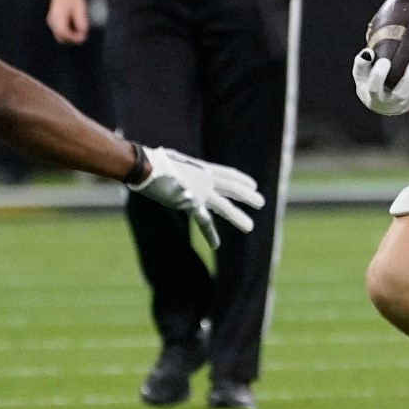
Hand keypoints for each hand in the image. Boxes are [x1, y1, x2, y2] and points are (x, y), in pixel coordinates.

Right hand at [47, 0, 89, 44]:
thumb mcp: (79, 6)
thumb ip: (81, 19)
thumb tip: (83, 31)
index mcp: (58, 16)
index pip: (63, 32)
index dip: (73, 37)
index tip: (82, 37)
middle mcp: (52, 20)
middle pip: (60, 37)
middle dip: (71, 40)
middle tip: (82, 36)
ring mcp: (51, 21)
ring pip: (59, 36)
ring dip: (69, 37)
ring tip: (80, 33)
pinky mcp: (53, 22)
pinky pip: (59, 32)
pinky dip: (67, 34)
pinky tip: (75, 30)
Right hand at [128, 147, 264, 249]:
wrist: (147, 167)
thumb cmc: (156, 162)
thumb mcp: (176, 163)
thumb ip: (184, 171)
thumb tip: (180, 174)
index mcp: (203, 168)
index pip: (228, 173)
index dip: (241, 179)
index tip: (253, 185)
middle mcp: (206, 179)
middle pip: (232, 188)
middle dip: (247, 196)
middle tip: (261, 202)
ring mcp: (200, 192)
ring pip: (224, 206)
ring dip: (238, 217)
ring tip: (250, 228)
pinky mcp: (190, 204)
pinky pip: (204, 221)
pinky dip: (210, 234)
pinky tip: (216, 245)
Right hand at [353, 50, 408, 115]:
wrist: (382, 103)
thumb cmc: (369, 83)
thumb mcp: (361, 76)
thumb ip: (361, 64)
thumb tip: (368, 53)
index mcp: (374, 95)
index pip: (375, 87)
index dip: (379, 75)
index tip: (384, 61)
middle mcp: (392, 101)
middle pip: (402, 94)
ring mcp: (407, 102)